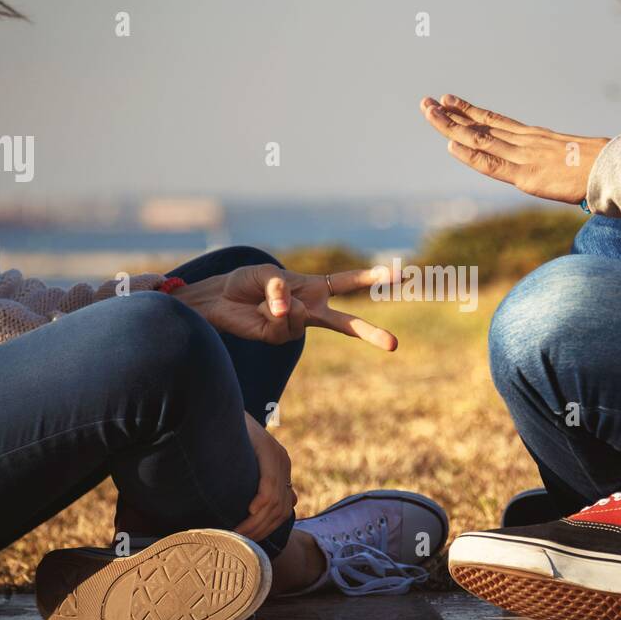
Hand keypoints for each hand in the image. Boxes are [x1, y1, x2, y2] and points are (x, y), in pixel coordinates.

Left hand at [172, 263, 398, 350]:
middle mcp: (311, 309)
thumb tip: (289, 311)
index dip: (372, 277)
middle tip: (394, 345)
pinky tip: (260, 310)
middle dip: (370, 333)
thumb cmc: (247, 283)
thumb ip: (280, 288)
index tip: (400, 274)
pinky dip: (269, 311)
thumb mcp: (266, 274)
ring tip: (263, 299)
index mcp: (314, 289)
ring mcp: (297, 326)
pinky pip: (282, 321)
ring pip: (300, 315)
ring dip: (279, 300)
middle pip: (346, 324)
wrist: (220, 301)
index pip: (348, 283)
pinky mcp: (280, 338)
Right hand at [235, 415, 295, 541]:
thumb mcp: (242, 462)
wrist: (222, 408)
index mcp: (281, 469)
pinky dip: (261, 501)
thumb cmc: (226, 438)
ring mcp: (278, 457)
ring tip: (238, 533)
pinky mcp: (268, 450)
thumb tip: (264, 505)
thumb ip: (254, 480)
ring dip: (257, 522)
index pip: (283, 509)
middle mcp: (283, 464)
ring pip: (275, 501)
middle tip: (241, 543)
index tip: (250, 541)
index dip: (268, 529)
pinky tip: (248, 510)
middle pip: (281, 510)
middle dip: (261, 530)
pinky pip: (269, 484)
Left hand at [419, 94, 610, 203]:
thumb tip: (572, 170)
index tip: (451, 101)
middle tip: (427, 102)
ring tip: (428, 112)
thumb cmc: (606, 168)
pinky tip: (450, 144)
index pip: (497, 122)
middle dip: (452, 114)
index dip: (471, 112)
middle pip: (482, 125)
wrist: (618, 171)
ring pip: (481, 139)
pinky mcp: (527, 176)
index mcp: (538, 139)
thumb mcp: (579, 161)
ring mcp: (525, 157)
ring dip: (451, 126)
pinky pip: (492, 164)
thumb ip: (566, 162)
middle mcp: (527, 142)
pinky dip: (469, 154)